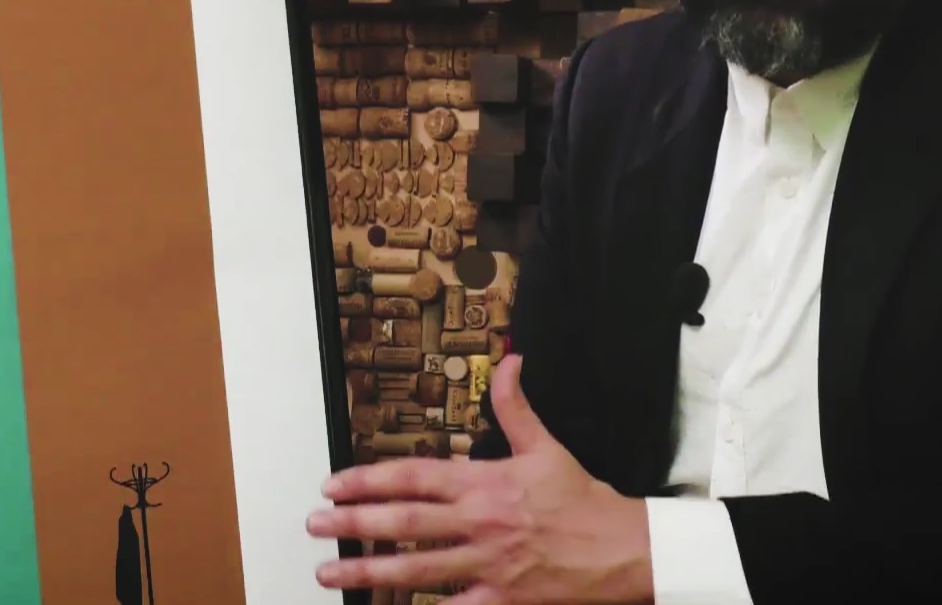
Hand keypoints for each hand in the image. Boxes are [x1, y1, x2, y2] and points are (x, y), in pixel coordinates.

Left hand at [305, 354, 653, 603]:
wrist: (625, 550)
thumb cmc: (583, 502)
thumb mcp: (546, 447)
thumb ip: (515, 406)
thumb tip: (508, 361)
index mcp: (484, 483)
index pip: (413, 477)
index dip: (368, 479)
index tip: (334, 484)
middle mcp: (479, 523)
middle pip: (403, 522)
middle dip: (352, 524)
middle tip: (315, 526)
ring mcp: (488, 565)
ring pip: (416, 569)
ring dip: (368, 570)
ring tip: (329, 572)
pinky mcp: (502, 600)